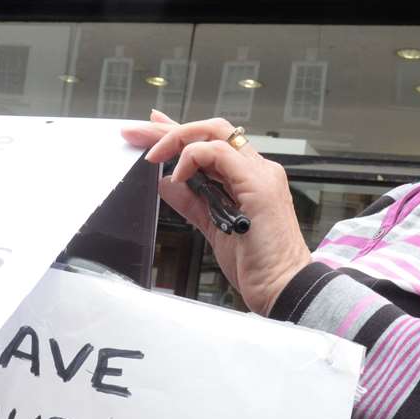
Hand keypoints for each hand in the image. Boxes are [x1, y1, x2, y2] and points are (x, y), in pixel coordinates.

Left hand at [122, 111, 313, 315]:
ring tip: (152, 156)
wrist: (283, 289)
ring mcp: (260, 174)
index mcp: (249, 179)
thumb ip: (192, 203)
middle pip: (210, 131)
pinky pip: (219, 153)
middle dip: (168, 129)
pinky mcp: (258, 184)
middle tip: (136, 134)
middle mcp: (257, 170)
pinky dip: (193, 158)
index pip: (211, 144)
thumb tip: (166, 184)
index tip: (151, 130)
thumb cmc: (257, 265)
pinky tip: (178, 176)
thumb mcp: (214, 228)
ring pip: (215, 132)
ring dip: (177, 139)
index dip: (178, 133)